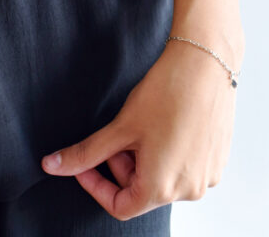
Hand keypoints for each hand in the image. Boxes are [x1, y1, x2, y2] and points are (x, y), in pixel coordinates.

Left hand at [40, 37, 239, 219]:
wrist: (205, 63)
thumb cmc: (165, 93)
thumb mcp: (120, 127)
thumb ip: (85, 153)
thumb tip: (51, 166)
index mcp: (162, 188)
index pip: (120, 206)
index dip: (96, 185)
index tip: (85, 162)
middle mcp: (189, 191)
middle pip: (141, 191)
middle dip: (122, 164)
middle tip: (120, 132)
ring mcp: (207, 177)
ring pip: (162, 178)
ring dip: (145, 157)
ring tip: (145, 124)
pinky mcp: (217, 160)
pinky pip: (184, 167)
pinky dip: (168, 152)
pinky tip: (166, 122)